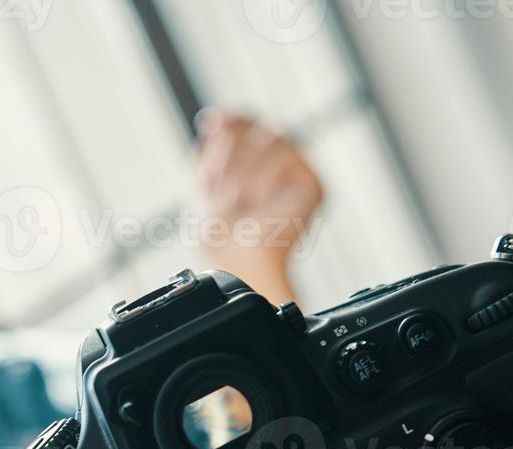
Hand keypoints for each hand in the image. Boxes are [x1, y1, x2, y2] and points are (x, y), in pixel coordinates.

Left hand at [194, 109, 324, 301]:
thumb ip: (209, 152)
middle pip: (257, 127)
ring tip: (234, 197)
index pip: (245, 123)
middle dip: (231, 151)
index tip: (211, 123)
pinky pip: (288, 157)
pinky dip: (265, 175)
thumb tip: (215, 119)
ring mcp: (296, 171)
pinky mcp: (312, 184)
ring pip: (272, 137)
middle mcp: (277, 163)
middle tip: (217, 182)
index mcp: (251, 162)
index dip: (230, 121)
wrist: (238, 265)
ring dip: (245, 166)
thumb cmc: (219, 237)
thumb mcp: (201, 187)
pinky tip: (256, 198)